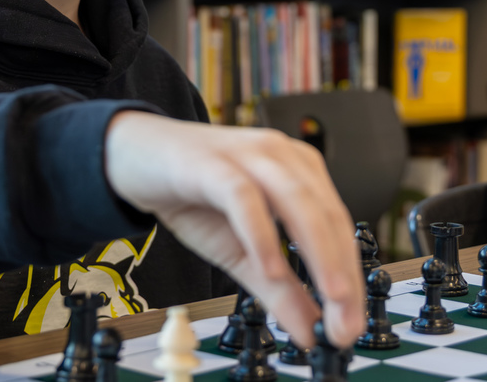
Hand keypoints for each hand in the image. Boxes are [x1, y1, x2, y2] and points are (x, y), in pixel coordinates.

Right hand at [104, 111, 365, 348]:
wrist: (134, 157)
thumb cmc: (194, 196)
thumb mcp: (240, 253)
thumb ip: (277, 289)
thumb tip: (310, 331)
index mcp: (299, 173)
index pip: (339, 228)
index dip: (351, 279)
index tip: (352, 325)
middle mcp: (282, 158)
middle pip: (327, 216)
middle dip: (343, 274)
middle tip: (347, 324)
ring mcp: (249, 155)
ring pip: (298, 202)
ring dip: (319, 253)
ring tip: (330, 297)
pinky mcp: (212, 163)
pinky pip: (244, 197)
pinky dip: (261, 233)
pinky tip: (270, 267)